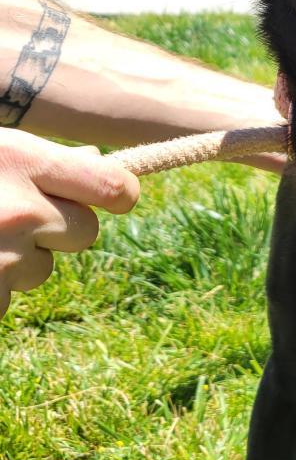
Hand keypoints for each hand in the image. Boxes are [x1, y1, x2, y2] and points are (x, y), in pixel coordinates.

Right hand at [0, 129, 139, 319]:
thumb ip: (42, 160)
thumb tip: (96, 159)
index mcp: (24, 161)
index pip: (114, 186)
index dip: (120, 195)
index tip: (114, 199)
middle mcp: (21, 210)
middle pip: (85, 233)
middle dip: (57, 231)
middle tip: (10, 217)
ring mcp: (2, 257)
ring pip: (41, 270)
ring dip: (16, 262)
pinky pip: (6, 300)